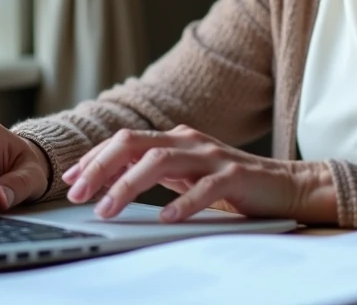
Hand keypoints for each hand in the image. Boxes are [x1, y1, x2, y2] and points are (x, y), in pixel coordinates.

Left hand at [61, 124, 335, 223]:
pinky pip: (205, 188)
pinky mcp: (235, 176)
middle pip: (135, 143)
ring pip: (161, 161)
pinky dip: (182, 203)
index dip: (94, 158)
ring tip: (108, 208)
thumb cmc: (231, 184)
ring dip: (128, 186)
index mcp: (175, 138)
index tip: (70, 180)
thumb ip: (153, 171)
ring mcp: (212, 157)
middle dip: (101, 167)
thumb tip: (108, 178)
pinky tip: (165, 218)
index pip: (125, 141)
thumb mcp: (185, 174)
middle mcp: (190, 141)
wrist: (286, 186)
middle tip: (79, 194)